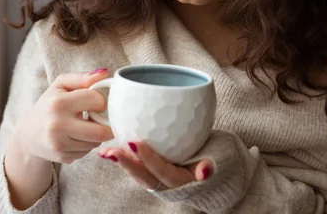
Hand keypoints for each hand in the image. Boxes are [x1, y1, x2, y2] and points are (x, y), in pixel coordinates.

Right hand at [13, 69, 114, 164]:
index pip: (98, 101)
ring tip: (84, 126)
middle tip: (100, 119)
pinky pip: (87, 152)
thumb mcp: (61, 85)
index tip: (95, 102)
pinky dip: (86, 145)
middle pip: (101, 131)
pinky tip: (75, 138)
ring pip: (95, 142)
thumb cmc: (50, 104)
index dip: (101, 101)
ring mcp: (59, 144)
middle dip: (106, 125)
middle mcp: (57, 124)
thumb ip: (82, 78)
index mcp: (59, 103)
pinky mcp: (61, 157)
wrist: (28, 133)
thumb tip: (104, 73)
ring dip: (96, 135)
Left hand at [98, 142, 213, 191]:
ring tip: (104, 152)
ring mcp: (161, 177)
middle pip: (145, 176)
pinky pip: (138, 165)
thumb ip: (211, 165)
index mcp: (184, 181)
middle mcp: (169, 183)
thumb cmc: (221, 157)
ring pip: (139, 173)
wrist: (221, 164)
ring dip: (121, 162)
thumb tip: (204, 171)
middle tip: (109, 151)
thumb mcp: (220, 158)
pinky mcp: (155, 169)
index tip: (134, 142)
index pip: (163, 171)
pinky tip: (110, 147)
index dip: (148, 159)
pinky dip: (125, 157)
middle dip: (127, 164)